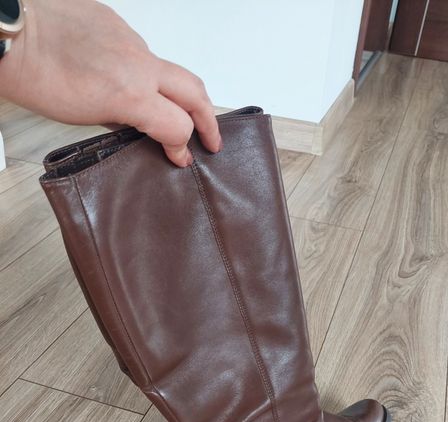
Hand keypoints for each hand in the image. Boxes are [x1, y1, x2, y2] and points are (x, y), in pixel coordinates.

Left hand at [0, 0, 221, 165]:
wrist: (12, 36)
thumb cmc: (38, 79)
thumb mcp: (86, 116)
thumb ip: (125, 121)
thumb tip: (144, 127)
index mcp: (131, 93)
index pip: (178, 126)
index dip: (183, 147)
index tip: (182, 158)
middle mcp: (139, 62)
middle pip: (194, 91)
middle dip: (208, 119)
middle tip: (211, 139)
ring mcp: (130, 38)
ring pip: (166, 69)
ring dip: (172, 92)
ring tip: (163, 110)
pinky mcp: (116, 20)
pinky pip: (139, 49)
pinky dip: (139, 68)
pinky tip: (123, 77)